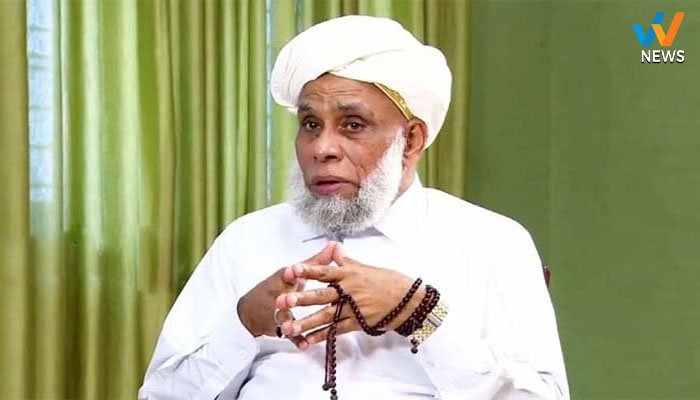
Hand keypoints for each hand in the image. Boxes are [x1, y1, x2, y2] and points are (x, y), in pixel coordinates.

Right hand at [237, 242, 338, 346]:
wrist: (251, 310)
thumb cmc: (277, 287)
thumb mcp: (295, 273)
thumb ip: (318, 261)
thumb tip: (336, 245)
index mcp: (284, 279)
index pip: (287, 274)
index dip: (291, 272)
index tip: (291, 270)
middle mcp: (279, 294)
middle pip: (284, 296)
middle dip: (288, 298)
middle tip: (287, 301)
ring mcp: (277, 311)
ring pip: (283, 317)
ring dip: (290, 322)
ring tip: (292, 328)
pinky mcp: (278, 326)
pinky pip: (288, 334)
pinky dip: (296, 339)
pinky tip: (304, 345)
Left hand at [275, 244, 424, 346]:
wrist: (408, 300)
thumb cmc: (387, 281)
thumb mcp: (366, 267)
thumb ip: (346, 261)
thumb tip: (334, 247)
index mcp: (349, 275)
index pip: (325, 271)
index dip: (308, 271)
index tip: (292, 269)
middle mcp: (349, 291)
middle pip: (322, 295)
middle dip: (302, 298)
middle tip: (283, 300)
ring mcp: (353, 308)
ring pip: (326, 316)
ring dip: (307, 322)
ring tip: (289, 327)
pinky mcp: (358, 323)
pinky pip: (336, 331)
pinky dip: (321, 336)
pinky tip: (307, 341)